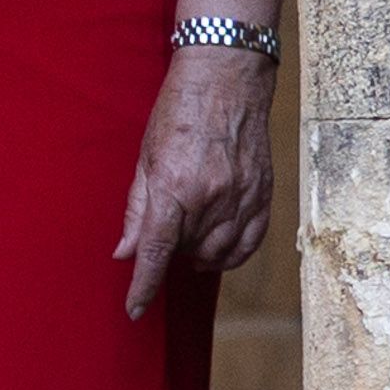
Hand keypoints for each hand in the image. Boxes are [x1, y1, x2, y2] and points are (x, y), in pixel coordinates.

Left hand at [117, 44, 276, 317]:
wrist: (227, 79)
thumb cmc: (178, 110)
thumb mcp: (144, 156)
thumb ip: (137, 210)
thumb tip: (125, 253)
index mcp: (175, 187)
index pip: (156, 251)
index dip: (144, 285)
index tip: (134, 310)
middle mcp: (212, 199)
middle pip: (186, 254)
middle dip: (168, 253)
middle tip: (161, 228)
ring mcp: (242, 200)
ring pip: (218, 255)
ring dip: (196, 255)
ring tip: (185, 231)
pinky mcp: (264, 198)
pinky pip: (248, 246)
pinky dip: (229, 255)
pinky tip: (214, 248)